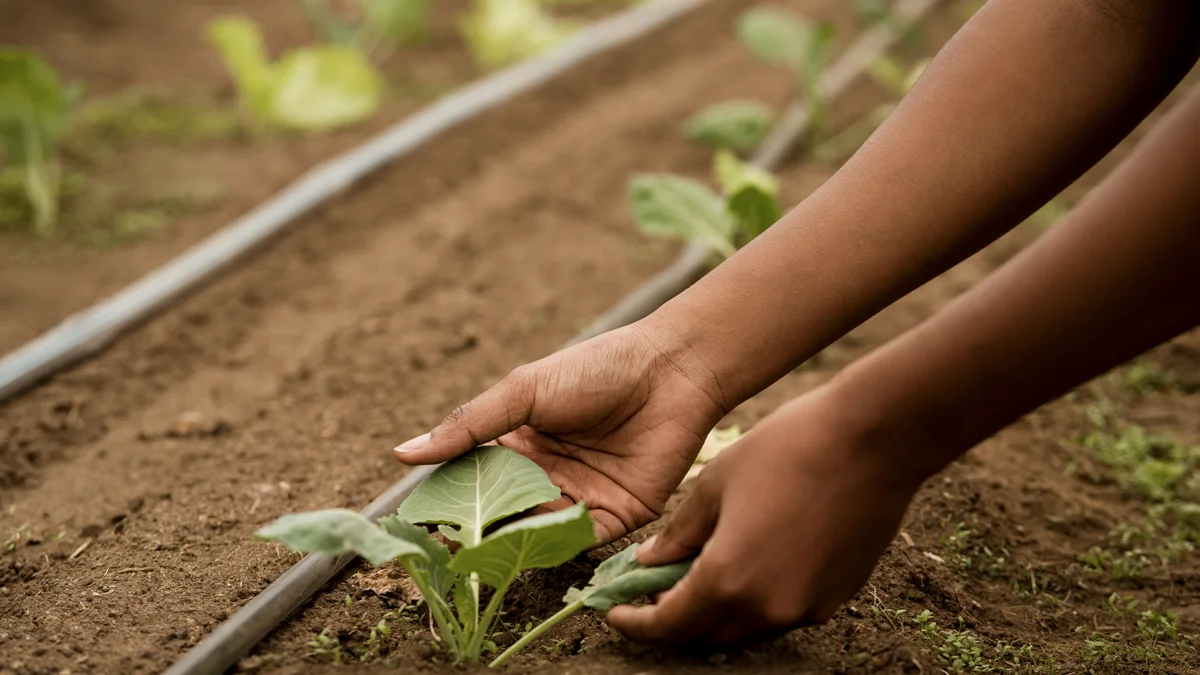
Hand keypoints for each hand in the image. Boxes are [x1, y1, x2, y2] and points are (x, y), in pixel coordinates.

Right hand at [393, 318, 726, 543]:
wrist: (669, 370)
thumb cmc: (595, 369)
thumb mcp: (523, 391)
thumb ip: (469, 426)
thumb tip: (402, 454)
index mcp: (519, 446)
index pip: (474, 482)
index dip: (449, 501)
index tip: (421, 520)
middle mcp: (546, 477)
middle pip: (502, 514)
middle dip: (476, 531)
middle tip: (447, 546)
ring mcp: (580, 497)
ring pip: (536, 532)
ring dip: (512, 541)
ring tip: (484, 548)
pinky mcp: (617, 515)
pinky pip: (580, 540)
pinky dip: (556, 545)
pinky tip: (533, 544)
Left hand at [606, 385, 927, 644]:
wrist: (874, 439)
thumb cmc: (788, 449)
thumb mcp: (714, 485)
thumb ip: (678, 534)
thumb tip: (647, 562)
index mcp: (728, 580)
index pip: (668, 626)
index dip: (635, 624)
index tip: (614, 613)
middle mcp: (768, 608)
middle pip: (706, 635)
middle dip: (673, 620)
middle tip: (651, 592)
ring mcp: (807, 607)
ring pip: (745, 627)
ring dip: (715, 611)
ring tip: (696, 573)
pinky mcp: (836, 598)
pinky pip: (782, 612)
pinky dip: (755, 600)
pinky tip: (748, 563)